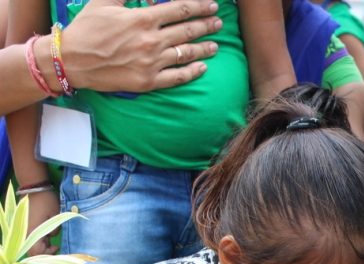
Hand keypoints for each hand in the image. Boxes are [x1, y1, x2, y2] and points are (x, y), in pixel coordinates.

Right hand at [25, 189, 60, 256]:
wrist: (35, 187)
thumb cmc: (47, 201)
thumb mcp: (56, 216)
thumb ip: (55, 230)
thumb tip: (51, 236)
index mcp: (32, 231)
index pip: (36, 252)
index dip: (46, 253)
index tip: (56, 247)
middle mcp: (25, 232)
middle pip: (32, 250)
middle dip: (44, 251)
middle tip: (55, 245)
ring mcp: (23, 228)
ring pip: (31, 244)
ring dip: (41, 245)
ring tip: (51, 238)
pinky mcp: (24, 224)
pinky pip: (30, 237)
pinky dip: (38, 238)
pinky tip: (47, 233)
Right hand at [62, 0, 221, 92]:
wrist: (71, 60)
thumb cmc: (86, 29)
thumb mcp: (103, 2)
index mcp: (142, 19)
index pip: (178, 10)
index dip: (198, 7)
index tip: (211, 5)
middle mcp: (151, 41)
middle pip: (187, 31)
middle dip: (206, 25)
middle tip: (218, 22)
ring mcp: (152, 62)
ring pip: (186, 53)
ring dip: (204, 48)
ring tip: (215, 45)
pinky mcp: (149, 81)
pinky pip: (178, 77)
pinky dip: (193, 72)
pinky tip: (202, 67)